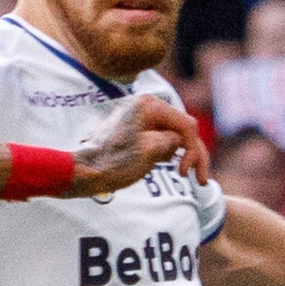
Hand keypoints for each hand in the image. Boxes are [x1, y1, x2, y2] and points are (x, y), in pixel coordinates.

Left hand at [75, 94, 210, 195]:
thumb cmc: (114, 161)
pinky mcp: (135, 130)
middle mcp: (146, 106)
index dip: (194, 150)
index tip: (188, 173)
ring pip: (173, 135)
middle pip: (182, 129)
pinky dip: (169, 152)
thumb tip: (180, 140)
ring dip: (183, 154)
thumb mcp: (151, 150)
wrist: (84, 172)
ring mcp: (140, 118)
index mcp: (150, 105)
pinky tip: (172, 167)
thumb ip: (173, 141)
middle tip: (200, 180)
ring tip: (187, 176)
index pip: (186, 125)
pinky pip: (160, 138)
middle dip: (193, 154)